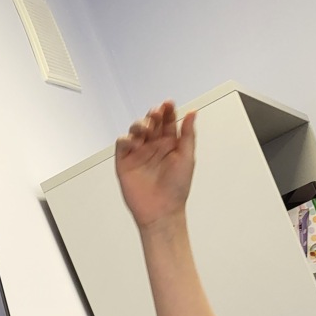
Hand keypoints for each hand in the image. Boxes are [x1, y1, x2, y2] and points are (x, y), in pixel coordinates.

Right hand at [115, 100, 196, 228]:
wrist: (162, 211)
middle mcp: (153, 147)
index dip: (168, 111)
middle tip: (157, 113)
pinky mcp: (125, 162)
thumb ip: (188, 134)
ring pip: (135, 130)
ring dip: (139, 124)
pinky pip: (122, 144)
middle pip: (151, 123)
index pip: (167, 122)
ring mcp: (139, 154)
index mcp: (169, 145)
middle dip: (153, 115)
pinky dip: (126, 139)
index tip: (169, 104)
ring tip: (145, 128)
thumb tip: (192, 113)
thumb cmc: (177, 188)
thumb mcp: (187, 157)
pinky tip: (134, 142)